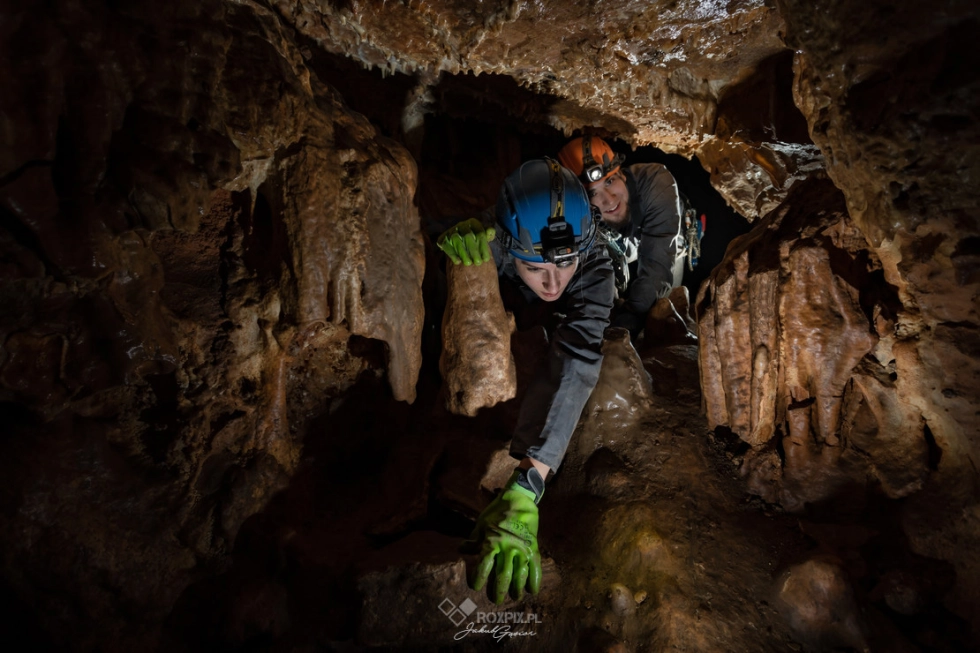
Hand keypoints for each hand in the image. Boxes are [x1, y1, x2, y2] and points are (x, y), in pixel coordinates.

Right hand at [437, 218, 495, 265]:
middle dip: (473, 250)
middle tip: (478, 263)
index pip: (480, 233)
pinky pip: (446, 245)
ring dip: (463, 253)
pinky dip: (452, 254)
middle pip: (468, 236)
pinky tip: (458, 262)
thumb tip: (491, 231)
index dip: (483, 246)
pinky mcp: (443, 238)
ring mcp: (451, 231)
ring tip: (468, 263)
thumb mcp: (483, 235)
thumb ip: (489, 233)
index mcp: (473, 223)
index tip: (486, 259)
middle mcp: (462, 225)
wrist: (458, 238)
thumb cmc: (475, 238)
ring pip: (456, 240)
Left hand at [468, 468, 542, 603]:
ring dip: (517, 588)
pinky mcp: (533, 547)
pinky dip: (535, 580)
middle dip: (499, 589)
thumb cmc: (497, 512)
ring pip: (520, 574)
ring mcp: (522, 548)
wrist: (519, 500)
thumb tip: (461, 550)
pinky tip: (533, 590)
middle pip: (503, 575)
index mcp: (493, 542)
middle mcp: (508, 547)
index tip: (476, 587)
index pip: (484, 565)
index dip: (479, 578)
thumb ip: (474, 540)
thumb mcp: (482, 524)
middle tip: (497, 600)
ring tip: (515, 596)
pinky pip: (536, 567)